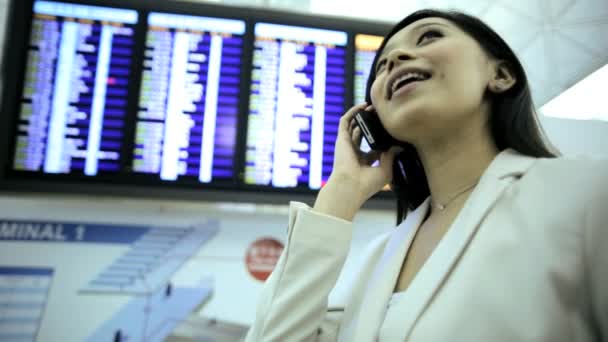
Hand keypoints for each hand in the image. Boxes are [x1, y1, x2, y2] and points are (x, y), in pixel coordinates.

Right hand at [313, 103, 401, 220]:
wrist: (351, 185)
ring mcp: (347, 145)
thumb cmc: (367, 184)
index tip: (391, 128)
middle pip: (363, 132)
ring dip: (363, 115)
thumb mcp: (385, 170)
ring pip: (354, 125)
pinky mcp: (341, 139)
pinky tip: (363, 106)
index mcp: (364, 161)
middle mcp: (355, 152)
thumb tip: (399, 146)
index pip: (373, 145)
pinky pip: (345, 121)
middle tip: (383, 114)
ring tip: (374, 107)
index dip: (381, 136)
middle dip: (372, 122)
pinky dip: (353, 112)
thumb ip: (391, 157)